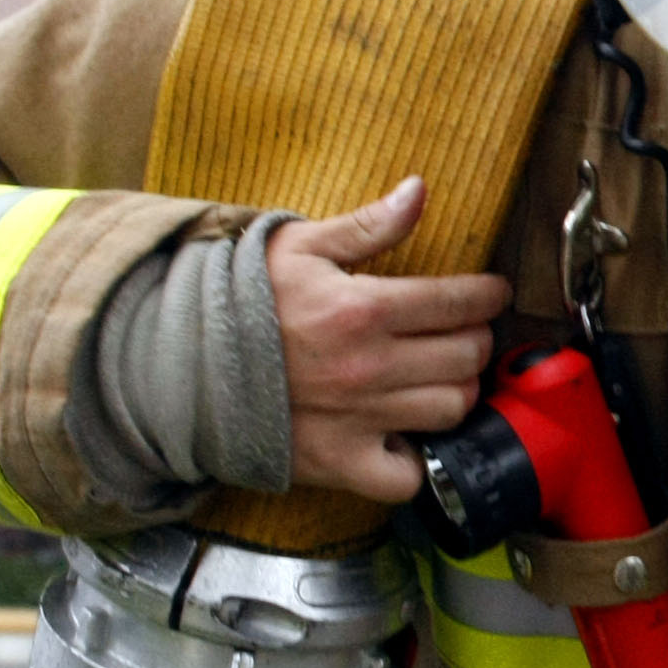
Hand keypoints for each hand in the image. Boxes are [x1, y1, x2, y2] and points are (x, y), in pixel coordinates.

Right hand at [268, 178, 512, 500]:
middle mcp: (369, 368)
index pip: (460, 303)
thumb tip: (420, 191)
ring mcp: (357, 419)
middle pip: (466, 357)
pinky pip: (407, 475)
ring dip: (455, 390)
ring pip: (451, 410)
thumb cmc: (238, 300)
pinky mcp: (338, 463)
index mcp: (363, 309)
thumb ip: (369, 225)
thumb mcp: (299, 246)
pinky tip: (405, 433)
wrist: (176, 363)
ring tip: (436, 376)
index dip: (487, 295)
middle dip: (474, 339)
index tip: (491, 294)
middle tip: (460, 332)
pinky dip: (417, 460)